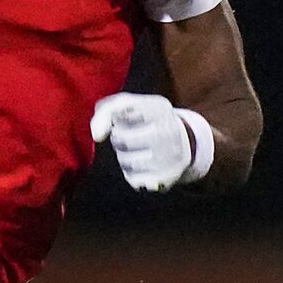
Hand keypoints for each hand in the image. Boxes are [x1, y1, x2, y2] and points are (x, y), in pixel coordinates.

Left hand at [89, 91, 212, 192]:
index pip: (122, 109)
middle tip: (129, 135)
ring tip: (136, 150)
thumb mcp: (134, 104)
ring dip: (123, 156)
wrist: (186, 143)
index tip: (117, 120)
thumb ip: (108, 109)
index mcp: (159, 108)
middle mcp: (167, 132)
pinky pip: (132, 178)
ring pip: (125, 160)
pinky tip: (143, 165)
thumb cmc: (149, 121)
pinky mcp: (165, 179)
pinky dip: (131, 173)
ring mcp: (168, 157)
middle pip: (121, 139)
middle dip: (118, 138)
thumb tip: (96, 134)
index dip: (112, 117)